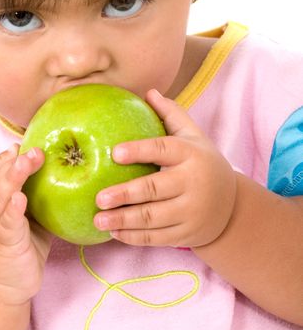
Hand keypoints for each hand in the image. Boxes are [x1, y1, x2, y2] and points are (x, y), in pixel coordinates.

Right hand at [0, 144, 52, 306]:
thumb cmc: (15, 247)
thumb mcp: (23, 216)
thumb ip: (34, 193)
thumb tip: (58, 168)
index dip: (3, 156)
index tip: (23, 146)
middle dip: (14, 161)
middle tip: (36, 149)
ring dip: (11, 177)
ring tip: (26, 162)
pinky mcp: (1, 244)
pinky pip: (6, 223)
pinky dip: (12, 210)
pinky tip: (20, 199)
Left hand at [94, 89, 236, 247]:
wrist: (232, 206)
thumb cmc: (202, 163)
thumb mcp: (194, 136)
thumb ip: (172, 114)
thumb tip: (149, 91)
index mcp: (192, 154)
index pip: (163, 149)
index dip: (140, 150)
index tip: (115, 152)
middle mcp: (193, 183)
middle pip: (155, 189)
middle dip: (125, 194)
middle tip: (99, 197)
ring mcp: (191, 211)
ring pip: (153, 218)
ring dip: (123, 221)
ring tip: (98, 219)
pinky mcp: (186, 234)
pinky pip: (156, 237)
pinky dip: (133, 237)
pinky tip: (113, 232)